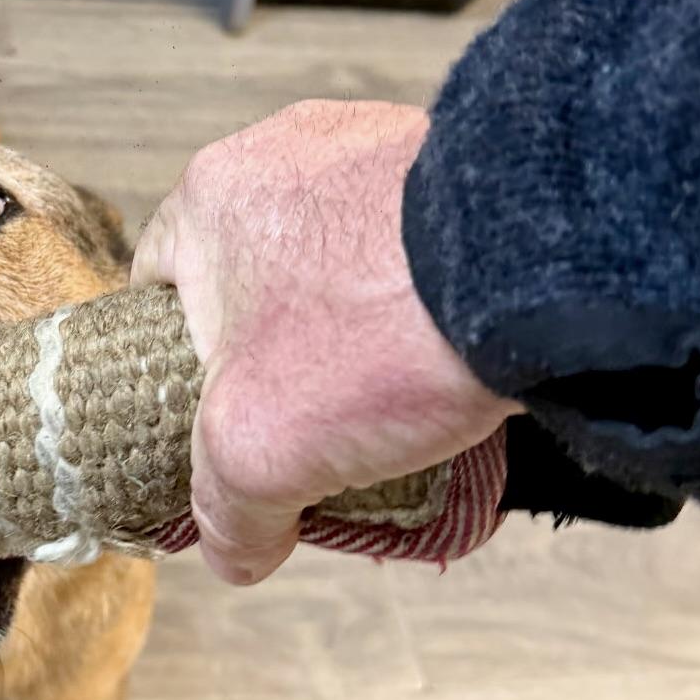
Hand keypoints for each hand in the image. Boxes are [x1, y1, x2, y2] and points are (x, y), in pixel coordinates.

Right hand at [132, 99, 517, 584]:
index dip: (171, 363)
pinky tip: (445, 366)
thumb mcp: (258, 455)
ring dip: (349, 336)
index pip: (158, 287)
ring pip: (337, 266)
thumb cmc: (373, 341)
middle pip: (252, 280)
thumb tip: (234, 554)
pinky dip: (418, 308)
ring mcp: (376, 145)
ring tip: (385, 409)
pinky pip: (412, 251)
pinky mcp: (459, 162)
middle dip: (273, 358)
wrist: (542, 272)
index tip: (209, 419)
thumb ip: (227, 512)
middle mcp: (286, 149)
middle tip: (304, 429)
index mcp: (209, 196)